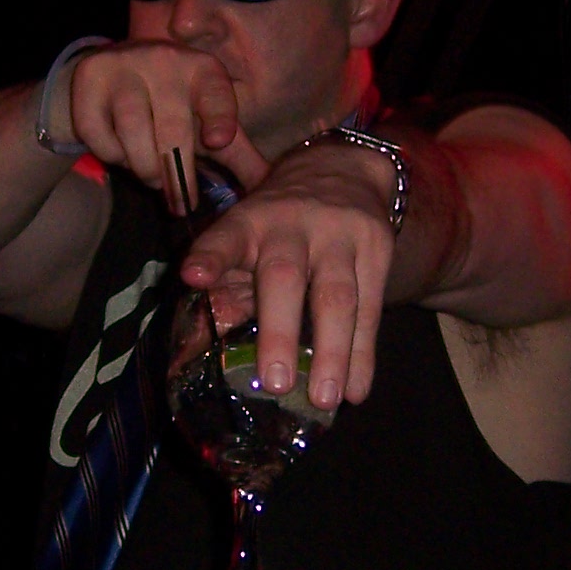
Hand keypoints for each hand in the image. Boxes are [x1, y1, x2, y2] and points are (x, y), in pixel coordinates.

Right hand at [66, 42, 270, 212]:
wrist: (111, 75)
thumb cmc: (172, 107)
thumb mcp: (206, 124)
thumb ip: (237, 157)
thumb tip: (270, 194)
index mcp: (202, 69)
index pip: (215, 93)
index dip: (219, 117)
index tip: (218, 141)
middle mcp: (165, 59)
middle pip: (171, 128)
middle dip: (177, 174)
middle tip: (181, 201)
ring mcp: (123, 65)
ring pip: (132, 131)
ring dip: (142, 166)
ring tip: (152, 178)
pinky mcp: (89, 78)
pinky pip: (98, 132)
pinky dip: (110, 153)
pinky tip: (121, 153)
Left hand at [176, 141, 399, 409]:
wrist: (344, 170)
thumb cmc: (280, 223)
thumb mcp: (248, 239)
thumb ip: (227, 286)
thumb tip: (205, 342)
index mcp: (250, 222)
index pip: (226, 237)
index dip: (210, 257)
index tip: (193, 277)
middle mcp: (292, 224)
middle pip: (285, 276)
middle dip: (279, 331)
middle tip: (276, 383)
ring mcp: (339, 235)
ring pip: (337, 296)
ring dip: (333, 352)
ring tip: (326, 399)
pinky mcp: (377, 248)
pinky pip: (371, 307)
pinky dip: (364, 353)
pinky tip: (356, 389)